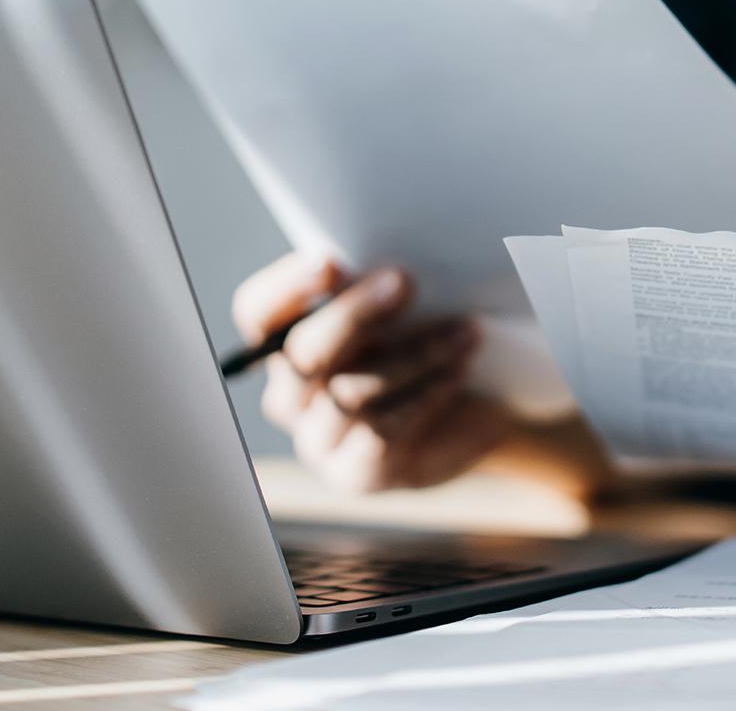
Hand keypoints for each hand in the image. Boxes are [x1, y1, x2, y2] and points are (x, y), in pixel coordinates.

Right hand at [231, 252, 510, 491]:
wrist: (476, 414)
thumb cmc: (431, 342)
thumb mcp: (405, 309)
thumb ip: (378, 286)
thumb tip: (388, 264)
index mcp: (285, 343)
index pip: (259, 312)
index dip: (287, 286)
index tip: (332, 261)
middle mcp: (290, 395)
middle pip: (302, 355)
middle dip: (353, 314)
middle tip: (404, 281)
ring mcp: (318, 440)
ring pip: (349, 394)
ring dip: (414, 354)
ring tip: (465, 329)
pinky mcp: (356, 473)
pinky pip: (383, 431)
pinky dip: (425, 393)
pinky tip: (458, 368)